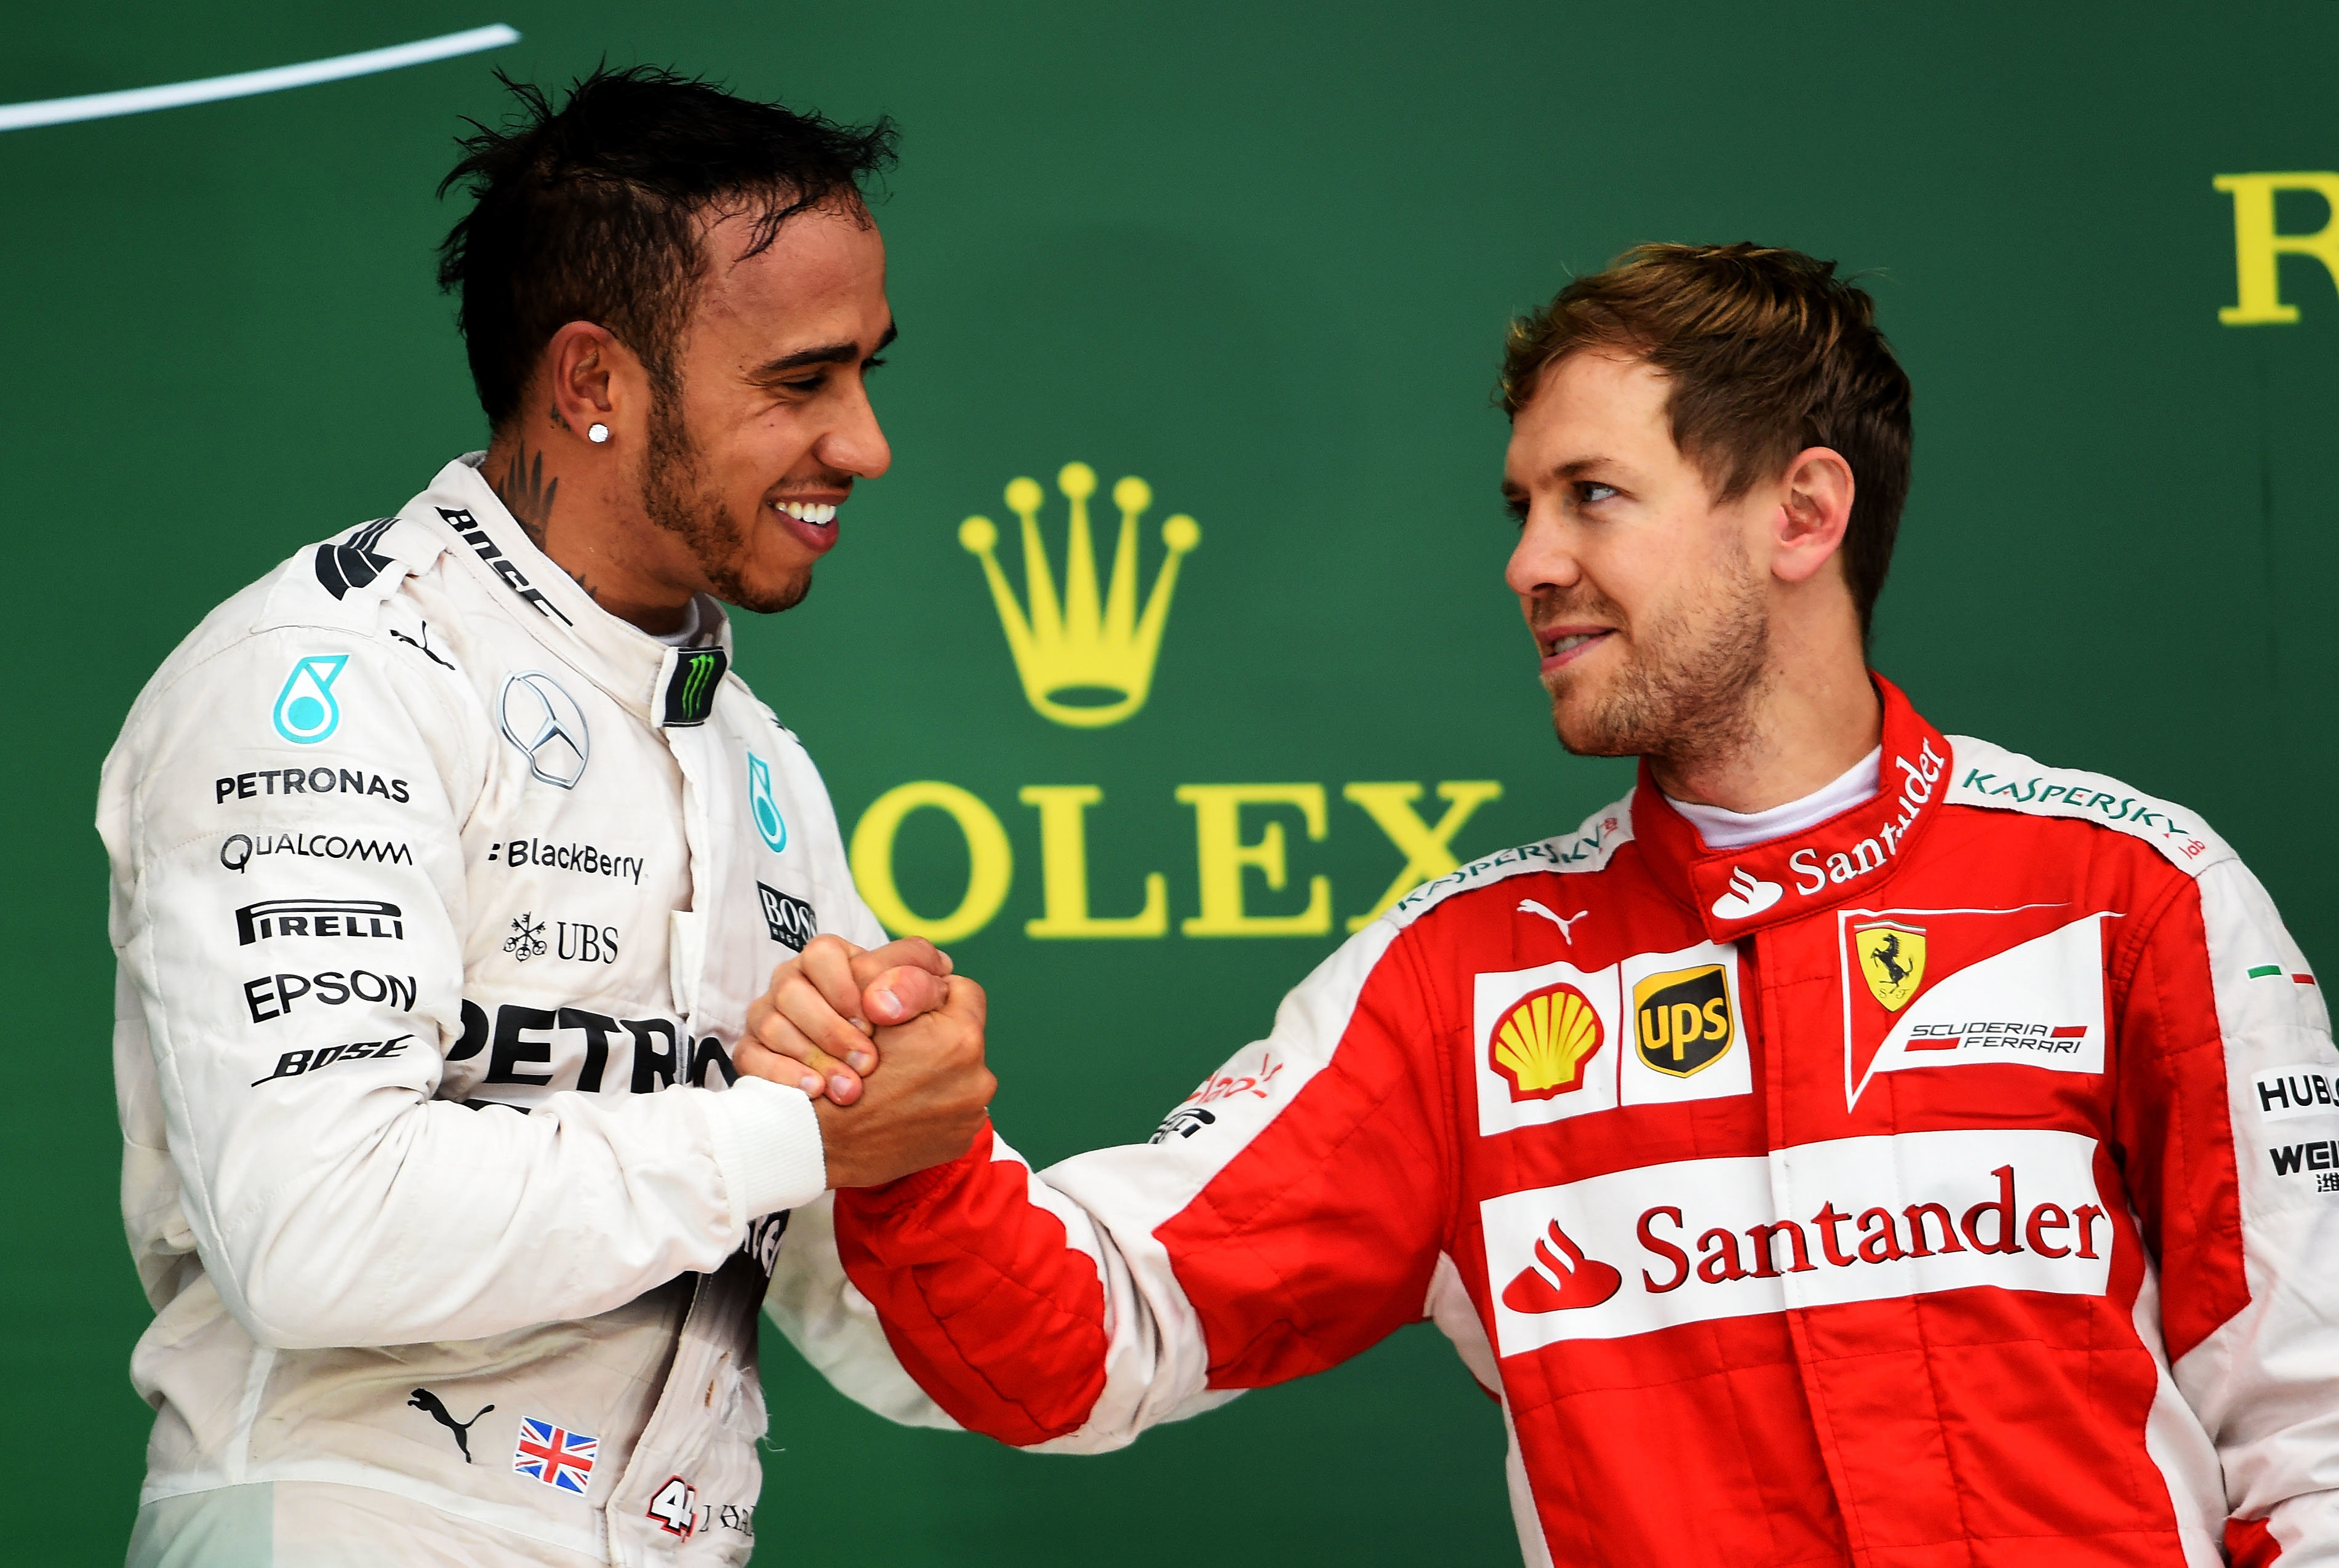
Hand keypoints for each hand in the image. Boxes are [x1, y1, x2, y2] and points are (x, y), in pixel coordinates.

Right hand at [738, 935, 952, 1102]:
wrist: (855, 1114)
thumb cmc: (897, 1048)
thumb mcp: (916, 1010)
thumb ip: (923, 983)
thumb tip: (941, 968)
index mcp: (829, 962)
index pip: (823, 953)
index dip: (850, 986)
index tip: (879, 1020)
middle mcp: (792, 983)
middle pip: (790, 988)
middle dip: (834, 1029)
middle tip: (870, 1062)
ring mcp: (765, 1018)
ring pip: (769, 1021)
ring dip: (814, 1055)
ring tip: (851, 1089)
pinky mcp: (751, 1053)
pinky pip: (750, 1056)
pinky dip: (784, 1075)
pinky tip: (817, 1092)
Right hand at [816, 973, 993, 1187]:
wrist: (819, 1144)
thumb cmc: (839, 1069)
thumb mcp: (869, 1009)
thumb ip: (909, 983)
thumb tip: (939, 969)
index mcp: (961, 1038)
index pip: (964, 991)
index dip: (931, 993)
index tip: (907, 1006)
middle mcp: (978, 1079)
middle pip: (963, 1034)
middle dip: (935, 1034)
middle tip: (900, 1043)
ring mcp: (971, 1115)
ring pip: (959, 1072)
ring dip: (934, 1070)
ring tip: (896, 1077)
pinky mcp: (960, 1141)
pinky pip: (953, 1106)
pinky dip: (930, 1102)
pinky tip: (900, 1103)